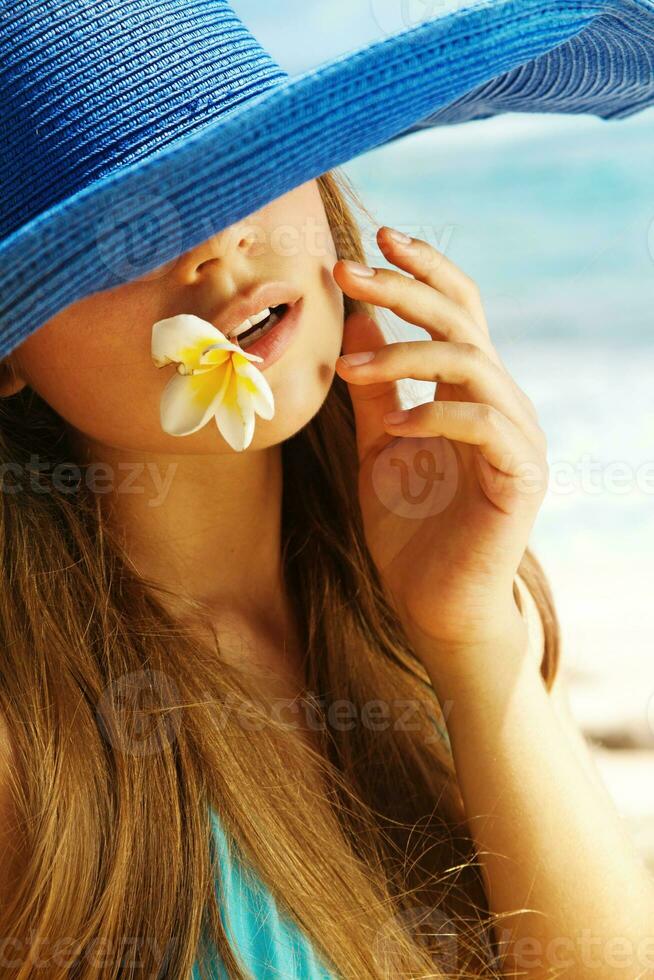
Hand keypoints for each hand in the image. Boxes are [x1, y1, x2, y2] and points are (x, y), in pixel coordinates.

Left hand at [332, 227, 548, 654]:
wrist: (434, 604)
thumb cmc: (409, 527)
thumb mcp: (379, 444)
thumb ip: (374, 387)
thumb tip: (355, 323)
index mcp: (468, 389)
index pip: (456, 309)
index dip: (422, 269)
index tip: (375, 240)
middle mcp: (499, 401)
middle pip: (462, 319)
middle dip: (405, 288)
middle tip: (347, 272)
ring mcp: (515, 435)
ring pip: (471, 364)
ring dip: (406, 357)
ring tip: (350, 370)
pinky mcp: (520, 473)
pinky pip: (481, 422)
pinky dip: (434, 415)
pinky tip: (394, 429)